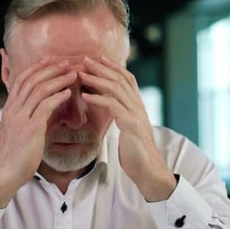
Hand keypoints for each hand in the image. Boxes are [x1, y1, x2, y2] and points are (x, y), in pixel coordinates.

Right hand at [0, 58, 76, 206]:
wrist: (6, 172)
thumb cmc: (15, 153)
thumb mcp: (17, 129)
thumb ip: (27, 116)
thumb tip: (42, 108)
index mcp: (9, 107)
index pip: (22, 79)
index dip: (38, 67)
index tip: (52, 60)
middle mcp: (13, 109)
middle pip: (32, 80)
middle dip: (51, 68)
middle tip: (67, 63)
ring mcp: (20, 118)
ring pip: (40, 90)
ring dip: (58, 80)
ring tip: (72, 75)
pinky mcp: (30, 129)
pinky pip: (45, 107)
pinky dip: (57, 97)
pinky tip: (68, 94)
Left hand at [80, 56, 176, 200]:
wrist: (148, 170)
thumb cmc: (135, 152)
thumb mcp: (127, 129)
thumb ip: (120, 115)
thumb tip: (109, 107)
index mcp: (137, 106)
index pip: (126, 79)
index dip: (112, 67)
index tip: (98, 58)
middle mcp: (138, 106)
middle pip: (119, 79)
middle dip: (101, 67)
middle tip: (84, 59)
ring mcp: (136, 114)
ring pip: (116, 89)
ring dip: (96, 79)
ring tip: (81, 74)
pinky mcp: (132, 125)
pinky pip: (113, 106)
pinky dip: (98, 98)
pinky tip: (85, 95)